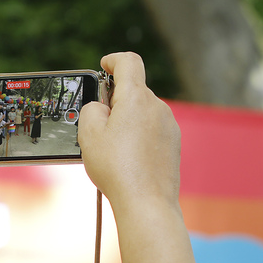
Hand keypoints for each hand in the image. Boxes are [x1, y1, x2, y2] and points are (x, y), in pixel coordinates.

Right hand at [77, 52, 179, 209]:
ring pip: (144, 112)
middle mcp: (158, 107)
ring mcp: (169, 126)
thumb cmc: (117, 169)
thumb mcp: (89, 134)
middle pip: (134, 91)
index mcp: (137, 98)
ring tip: (112, 148)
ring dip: (128, 120)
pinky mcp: (173, 144)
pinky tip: (128, 158)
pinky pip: (152, 130)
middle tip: (98, 123)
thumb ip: (91, 109)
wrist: (146, 202)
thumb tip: (102, 107)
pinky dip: (139, 136)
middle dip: (115, 100)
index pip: (128, 62)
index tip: (104, 66)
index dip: (113, 60)